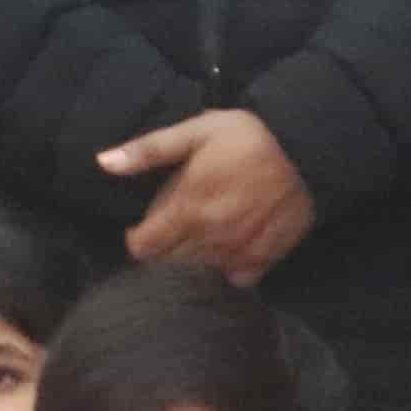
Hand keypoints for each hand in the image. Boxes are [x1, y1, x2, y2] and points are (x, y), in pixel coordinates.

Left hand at [96, 108, 316, 279]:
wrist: (307, 149)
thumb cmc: (247, 137)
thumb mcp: (195, 131)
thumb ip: (148, 150)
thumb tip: (102, 162)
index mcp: (187, 208)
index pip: (143, 247)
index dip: (137, 239)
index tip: (143, 228)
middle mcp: (210, 237)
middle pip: (168, 264)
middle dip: (163, 251)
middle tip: (173, 232)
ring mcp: (238, 251)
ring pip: (199, 273)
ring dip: (192, 262)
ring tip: (198, 240)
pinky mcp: (264, 258)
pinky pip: (234, 280)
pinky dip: (226, 271)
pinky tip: (228, 251)